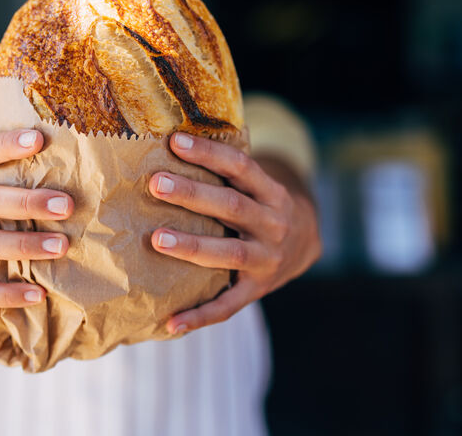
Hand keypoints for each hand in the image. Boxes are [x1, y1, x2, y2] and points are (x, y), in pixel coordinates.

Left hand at [148, 132, 321, 333]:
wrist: (306, 244)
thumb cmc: (261, 205)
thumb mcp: (257, 184)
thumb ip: (227, 170)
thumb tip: (173, 139)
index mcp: (271, 192)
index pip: (241, 166)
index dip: (209, 153)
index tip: (175, 142)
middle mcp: (273, 224)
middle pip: (232, 206)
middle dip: (192, 194)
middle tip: (155, 184)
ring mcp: (267, 259)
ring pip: (228, 253)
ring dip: (192, 246)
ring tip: (156, 239)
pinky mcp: (257, 289)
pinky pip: (228, 305)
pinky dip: (199, 316)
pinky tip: (170, 322)